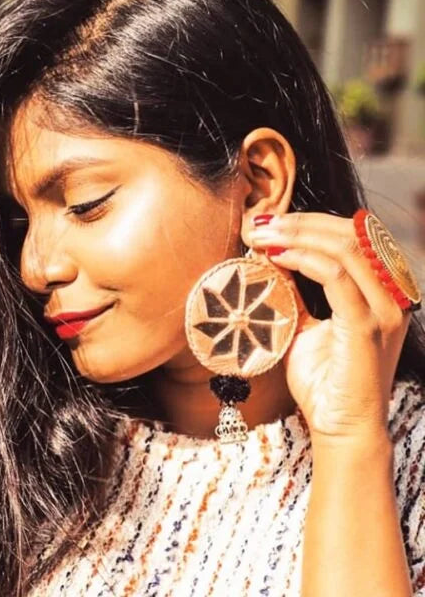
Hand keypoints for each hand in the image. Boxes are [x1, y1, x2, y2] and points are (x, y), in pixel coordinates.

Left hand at [248, 212, 411, 444]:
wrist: (340, 428)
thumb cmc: (322, 380)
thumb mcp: (305, 326)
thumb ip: (297, 291)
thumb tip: (275, 256)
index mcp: (381, 291)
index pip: (354, 236)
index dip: (310, 221)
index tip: (268, 222)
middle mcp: (391, 295)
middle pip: (351, 233)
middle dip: (300, 222)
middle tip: (259, 223)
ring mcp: (384, 310)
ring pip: (346, 248)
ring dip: (298, 235)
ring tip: (261, 235)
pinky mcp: (368, 327)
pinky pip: (336, 278)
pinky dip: (304, 260)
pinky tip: (276, 258)